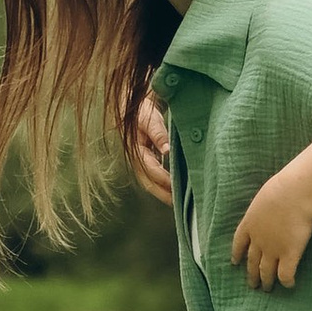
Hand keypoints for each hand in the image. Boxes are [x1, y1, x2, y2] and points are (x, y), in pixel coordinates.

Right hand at [127, 90, 174, 206]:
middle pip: (148, 182)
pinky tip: (174, 187)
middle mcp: (137, 159)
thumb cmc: (142, 110)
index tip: (176, 188)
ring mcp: (141, 160)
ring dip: (162, 191)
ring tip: (178, 202)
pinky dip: (163, 182)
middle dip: (162, 194)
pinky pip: (154, 175)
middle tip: (178, 205)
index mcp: (137, 150)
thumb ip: (158, 134)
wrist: (133, 105)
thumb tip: (166, 151)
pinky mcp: (147, 158)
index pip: (151, 170)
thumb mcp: (150, 119)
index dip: (163, 180)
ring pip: (151, 181)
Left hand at [229, 173, 311, 287]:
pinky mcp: (289, 255)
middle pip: (251, 261)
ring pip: (266, 272)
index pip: (239, 243)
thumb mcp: (265, 196)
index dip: (237, 254)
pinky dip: (286, 282)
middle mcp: (258, 240)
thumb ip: (264, 207)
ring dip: (265, 281)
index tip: (235, 262)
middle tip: (252, 284)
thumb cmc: (282, 188)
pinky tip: (289, 285)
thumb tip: (271, 205)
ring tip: (266, 289)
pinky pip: (285, 274)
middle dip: (251, 274)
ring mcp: (272, 249)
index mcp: (249, 224)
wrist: (293, 194)